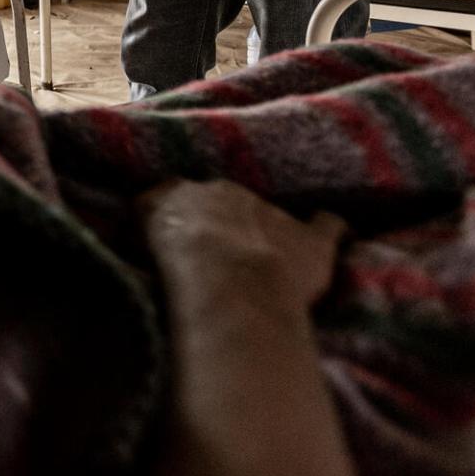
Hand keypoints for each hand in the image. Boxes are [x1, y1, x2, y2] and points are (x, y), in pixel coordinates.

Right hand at [140, 179, 345, 312]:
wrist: (227, 283)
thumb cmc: (176, 267)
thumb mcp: (141, 237)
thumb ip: (147, 224)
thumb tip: (144, 223)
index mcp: (184, 192)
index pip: (177, 193)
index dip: (181, 216)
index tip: (179, 233)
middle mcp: (229, 193)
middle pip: (226, 200)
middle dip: (225, 221)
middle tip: (219, 254)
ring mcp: (274, 213)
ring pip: (272, 214)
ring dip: (267, 232)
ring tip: (263, 261)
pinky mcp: (311, 241)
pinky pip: (329, 225)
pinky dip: (329, 229)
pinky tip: (333, 233)